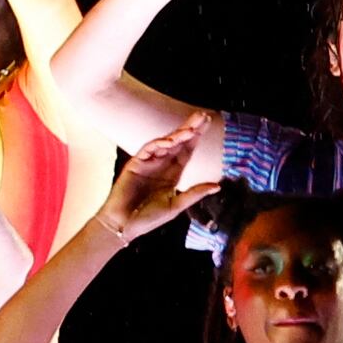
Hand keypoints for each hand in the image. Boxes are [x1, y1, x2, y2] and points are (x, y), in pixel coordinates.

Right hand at [98, 115, 223, 237]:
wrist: (124, 225)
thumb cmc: (148, 219)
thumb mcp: (176, 206)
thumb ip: (195, 194)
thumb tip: (217, 186)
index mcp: (172, 174)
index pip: (187, 151)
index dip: (197, 137)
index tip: (208, 124)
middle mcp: (161, 165)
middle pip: (178, 142)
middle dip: (190, 128)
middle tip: (203, 116)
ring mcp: (148, 163)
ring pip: (164, 143)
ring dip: (177, 135)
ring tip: (190, 129)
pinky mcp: (135, 164)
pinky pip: (148, 149)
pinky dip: (158, 144)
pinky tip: (170, 141)